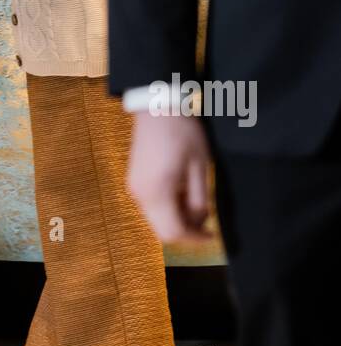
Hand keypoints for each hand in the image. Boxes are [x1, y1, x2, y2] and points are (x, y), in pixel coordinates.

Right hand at [127, 109, 212, 244]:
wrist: (157, 107)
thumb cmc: (183, 133)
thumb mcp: (199, 166)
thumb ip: (199, 199)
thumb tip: (199, 222)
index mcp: (157, 192)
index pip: (174, 232)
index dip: (195, 238)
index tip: (212, 235)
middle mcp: (140, 195)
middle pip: (162, 230)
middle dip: (186, 229)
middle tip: (205, 216)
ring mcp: (134, 188)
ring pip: (156, 219)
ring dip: (176, 218)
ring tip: (193, 198)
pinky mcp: (133, 180)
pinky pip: (151, 205)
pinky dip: (167, 207)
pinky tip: (179, 190)